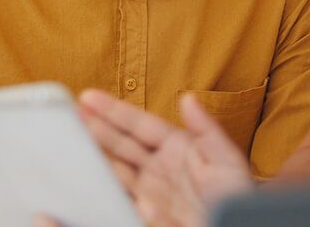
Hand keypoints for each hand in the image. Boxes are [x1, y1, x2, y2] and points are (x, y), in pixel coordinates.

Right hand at [77, 89, 254, 226]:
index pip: (138, 124)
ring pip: (116, 170)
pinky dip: (112, 191)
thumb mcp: (226, 159)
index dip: (113, 110)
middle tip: (70, 112)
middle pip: (120, 144)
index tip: (88, 96)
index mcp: (176, 147)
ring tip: (73, 140)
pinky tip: (98, 180)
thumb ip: (206, 130)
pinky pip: (124, 200)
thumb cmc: (235, 194)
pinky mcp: (147, 214)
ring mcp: (150, 191)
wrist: (238, 225)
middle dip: (96, 127)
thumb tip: (188, 99)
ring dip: (97, 155)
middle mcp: (158, 167)